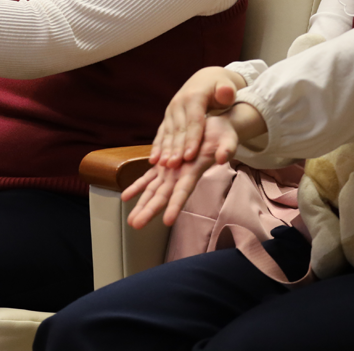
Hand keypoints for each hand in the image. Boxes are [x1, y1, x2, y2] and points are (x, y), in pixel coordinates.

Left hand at [124, 112, 240, 228]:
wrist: (217, 129)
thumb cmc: (224, 135)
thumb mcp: (228, 140)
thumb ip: (227, 149)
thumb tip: (223, 157)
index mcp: (194, 170)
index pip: (183, 192)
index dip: (175, 206)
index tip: (167, 221)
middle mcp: (181, 175)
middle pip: (163, 196)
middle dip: (150, 211)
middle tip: (137, 224)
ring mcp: (172, 170)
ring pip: (154, 190)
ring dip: (142, 205)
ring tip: (131, 220)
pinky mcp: (165, 163)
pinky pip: (148, 177)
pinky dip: (137, 186)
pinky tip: (126, 196)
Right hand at [148, 66, 246, 165]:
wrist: (205, 79)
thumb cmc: (220, 88)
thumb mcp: (227, 87)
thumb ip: (227, 91)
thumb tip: (226, 92)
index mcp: (195, 97)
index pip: (194, 121)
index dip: (191, 139)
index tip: (190, 156)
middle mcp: (179, 103)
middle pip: (178, 129)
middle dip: (176, 148)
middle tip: (175, 165)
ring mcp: (171, 110)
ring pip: (168, 132)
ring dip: (165, 149)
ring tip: (164, 165)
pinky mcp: (167, 116)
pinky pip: (162, 132)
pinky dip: (158, 146)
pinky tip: (154, 159)